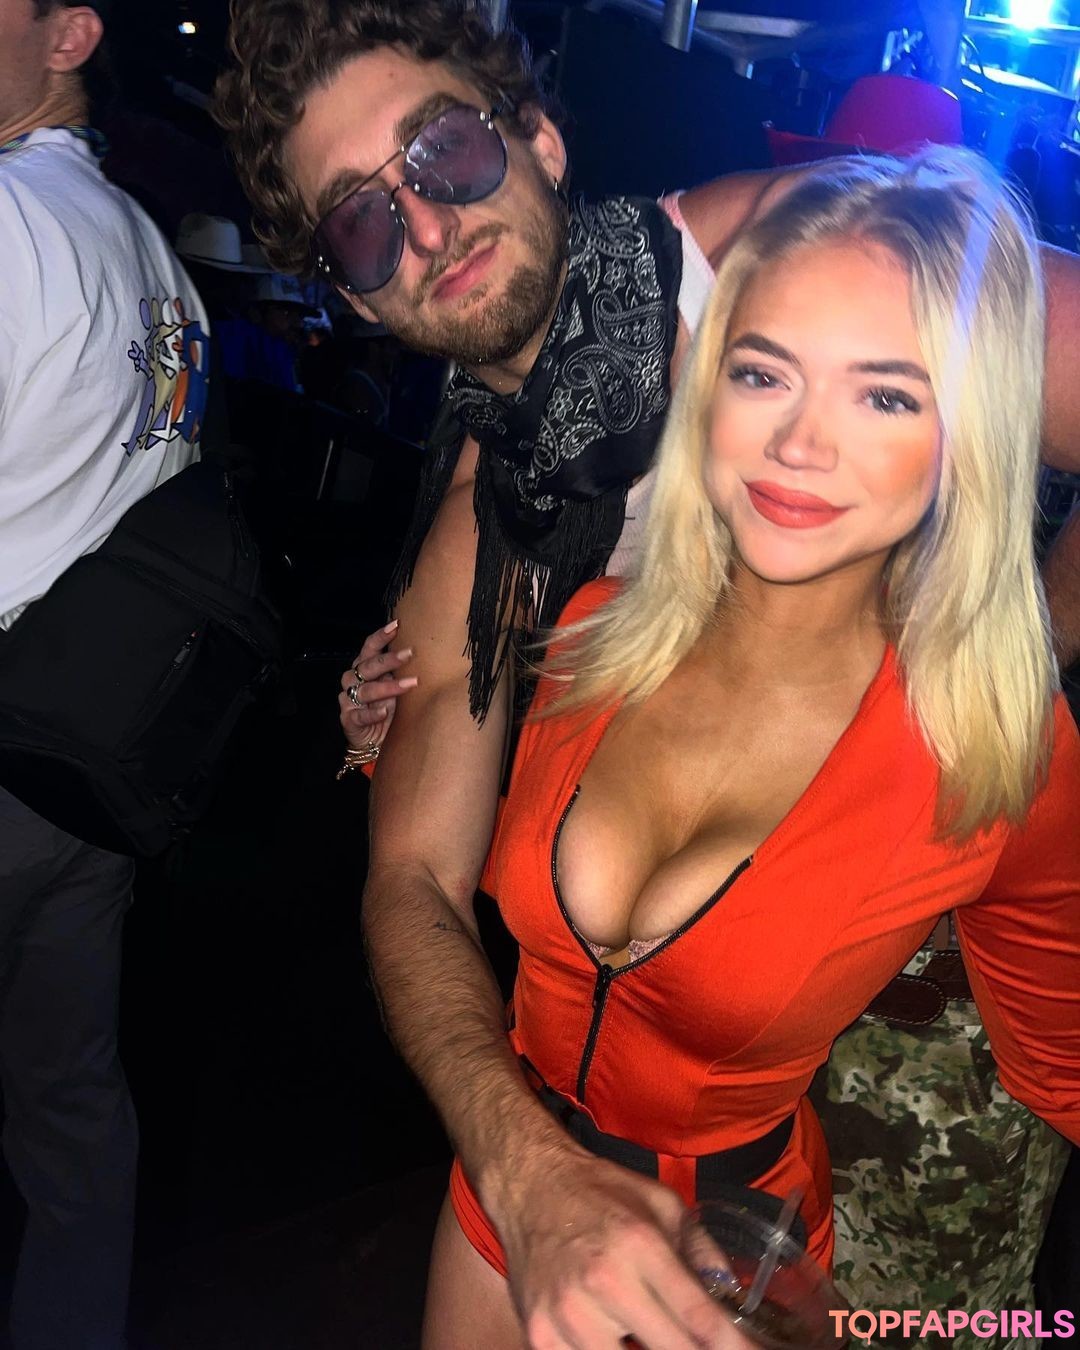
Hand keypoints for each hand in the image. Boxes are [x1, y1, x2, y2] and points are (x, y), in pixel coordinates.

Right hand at [338, 620, 417, 752]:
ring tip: (409, 685)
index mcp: (364, 668)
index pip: (369, 648)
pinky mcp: (349, 719)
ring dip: (388, 687)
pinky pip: (360, 715)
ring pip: (366, 690)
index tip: (397, 625)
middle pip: (369, 666)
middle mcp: (353, 680)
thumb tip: (425, 652)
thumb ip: (400, 672)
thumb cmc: (387, 708)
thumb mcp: (395, 687)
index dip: (381, 636)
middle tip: (410, 653)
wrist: (373, 741)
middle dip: (389, 659)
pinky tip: (385, 712)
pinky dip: (373, 713)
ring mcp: (349, 700)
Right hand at [497, 1149, 754, 1349]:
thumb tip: (733, 1296)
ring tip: (650, 1333)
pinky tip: (618, 1339)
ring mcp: (568, 1317)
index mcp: (641, 1247)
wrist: (529, 1187)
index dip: (734, 1347)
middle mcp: (605, 1284)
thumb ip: (702, 1250)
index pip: (699, 1319)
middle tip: (702, 1345)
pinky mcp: (539, 1337)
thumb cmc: (600, 1194)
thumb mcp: (663, 1205)